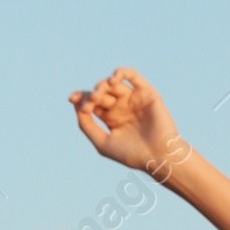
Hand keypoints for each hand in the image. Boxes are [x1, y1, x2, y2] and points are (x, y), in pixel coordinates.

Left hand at [69, 69, 190, 180]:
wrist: (158, 156)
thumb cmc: (131, 154)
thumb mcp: (102, 142)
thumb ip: (87, 125)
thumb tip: (76, 106)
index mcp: (111, 118)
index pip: (92, 102)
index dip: (80, 98)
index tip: (72, 99)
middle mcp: (122, 107)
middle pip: (100, 92)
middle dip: (91, 95)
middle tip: (90, 103)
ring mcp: (133, 99)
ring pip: (113, 83)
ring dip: (102, 86)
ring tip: (98, 96)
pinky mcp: (146, 92)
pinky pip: (132, 75)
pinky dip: (121, 73)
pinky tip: (113, 80)